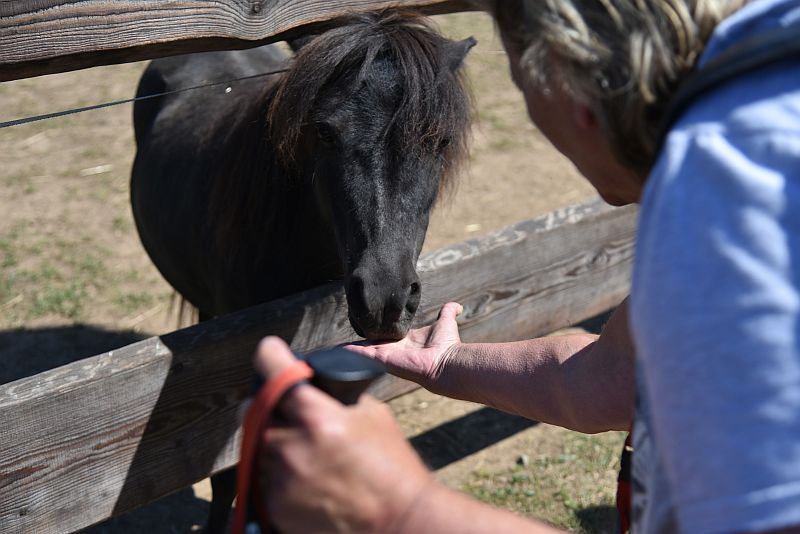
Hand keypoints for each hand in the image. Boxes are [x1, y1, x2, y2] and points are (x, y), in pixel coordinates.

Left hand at [255, 337, 434, 532]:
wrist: (397, 520)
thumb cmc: (391, 467)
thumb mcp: (372, 415)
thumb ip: (335, 395)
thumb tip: (309, 380)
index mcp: (318, 419)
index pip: (276, 374)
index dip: (269, 357)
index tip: (268, 352)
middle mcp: (292, 448)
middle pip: (257, 411)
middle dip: (270, 405)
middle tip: (291, 411)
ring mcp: (281, 480)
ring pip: (258, 444)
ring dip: (274, 439)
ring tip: (306, 450)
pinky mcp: (275, 507)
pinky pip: (263, 476)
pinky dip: (278, 470)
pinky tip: (306, 474)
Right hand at [344, 302, 463, 387]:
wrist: (446, 363)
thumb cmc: (446, 347)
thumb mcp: (445, 323)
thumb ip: (448, 312)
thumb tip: (457, 305)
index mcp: (402, 340)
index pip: (383, 336)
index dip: (372, 332)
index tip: (361, 328)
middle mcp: (392, 349)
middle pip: (368, 345)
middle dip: (354, 344)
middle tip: (336, 344)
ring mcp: (385, 355)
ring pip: (361, 352)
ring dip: (346, 351)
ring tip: (329, 351)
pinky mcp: (382, 359)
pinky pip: (361, 355)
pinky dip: (348, 354)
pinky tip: (335, 353)